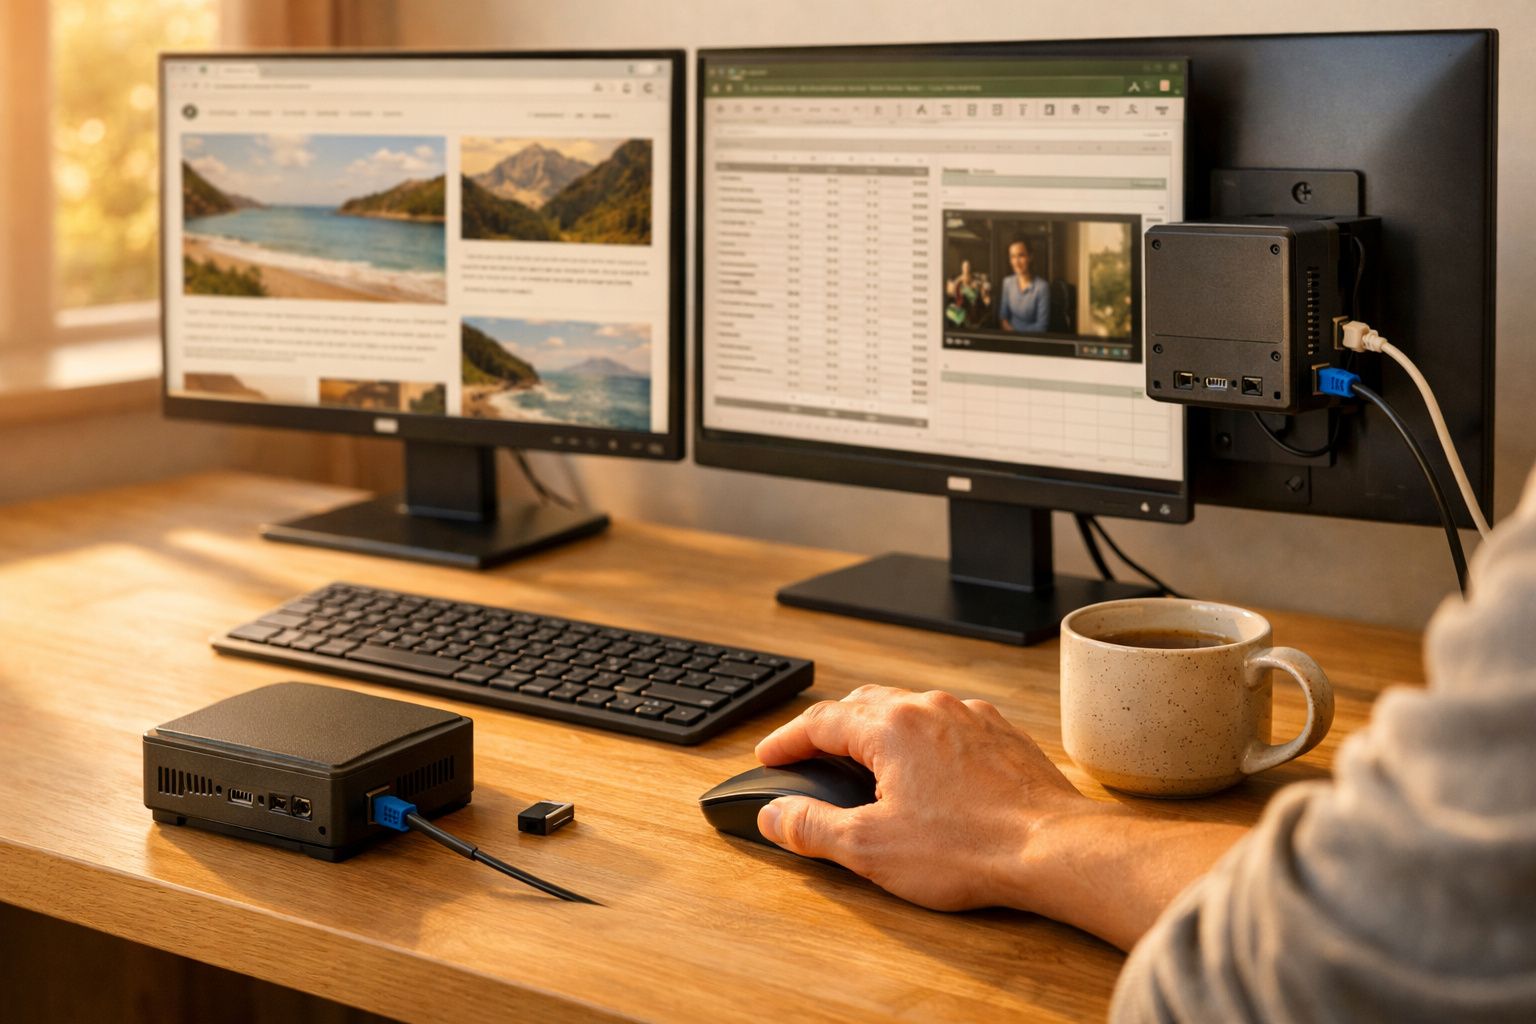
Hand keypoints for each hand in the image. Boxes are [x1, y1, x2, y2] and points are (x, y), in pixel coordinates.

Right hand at [754, 684, 1249, 948]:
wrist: (1054, 849)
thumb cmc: (970, 848)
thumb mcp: (871, 848)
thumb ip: (813, 828)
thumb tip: (774, 816)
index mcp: (891, 727)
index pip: (819, 721)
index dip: (787, 741)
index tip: (770, 756)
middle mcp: (929, 708)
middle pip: (862, 704)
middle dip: (829, 728)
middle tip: (809, 753)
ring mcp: (970, 716)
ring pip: (908, 708)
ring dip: (878, 728)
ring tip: (865, 757)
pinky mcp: (1002, 734)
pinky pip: (947, 722)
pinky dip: (922, 737)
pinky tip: (927, 766)